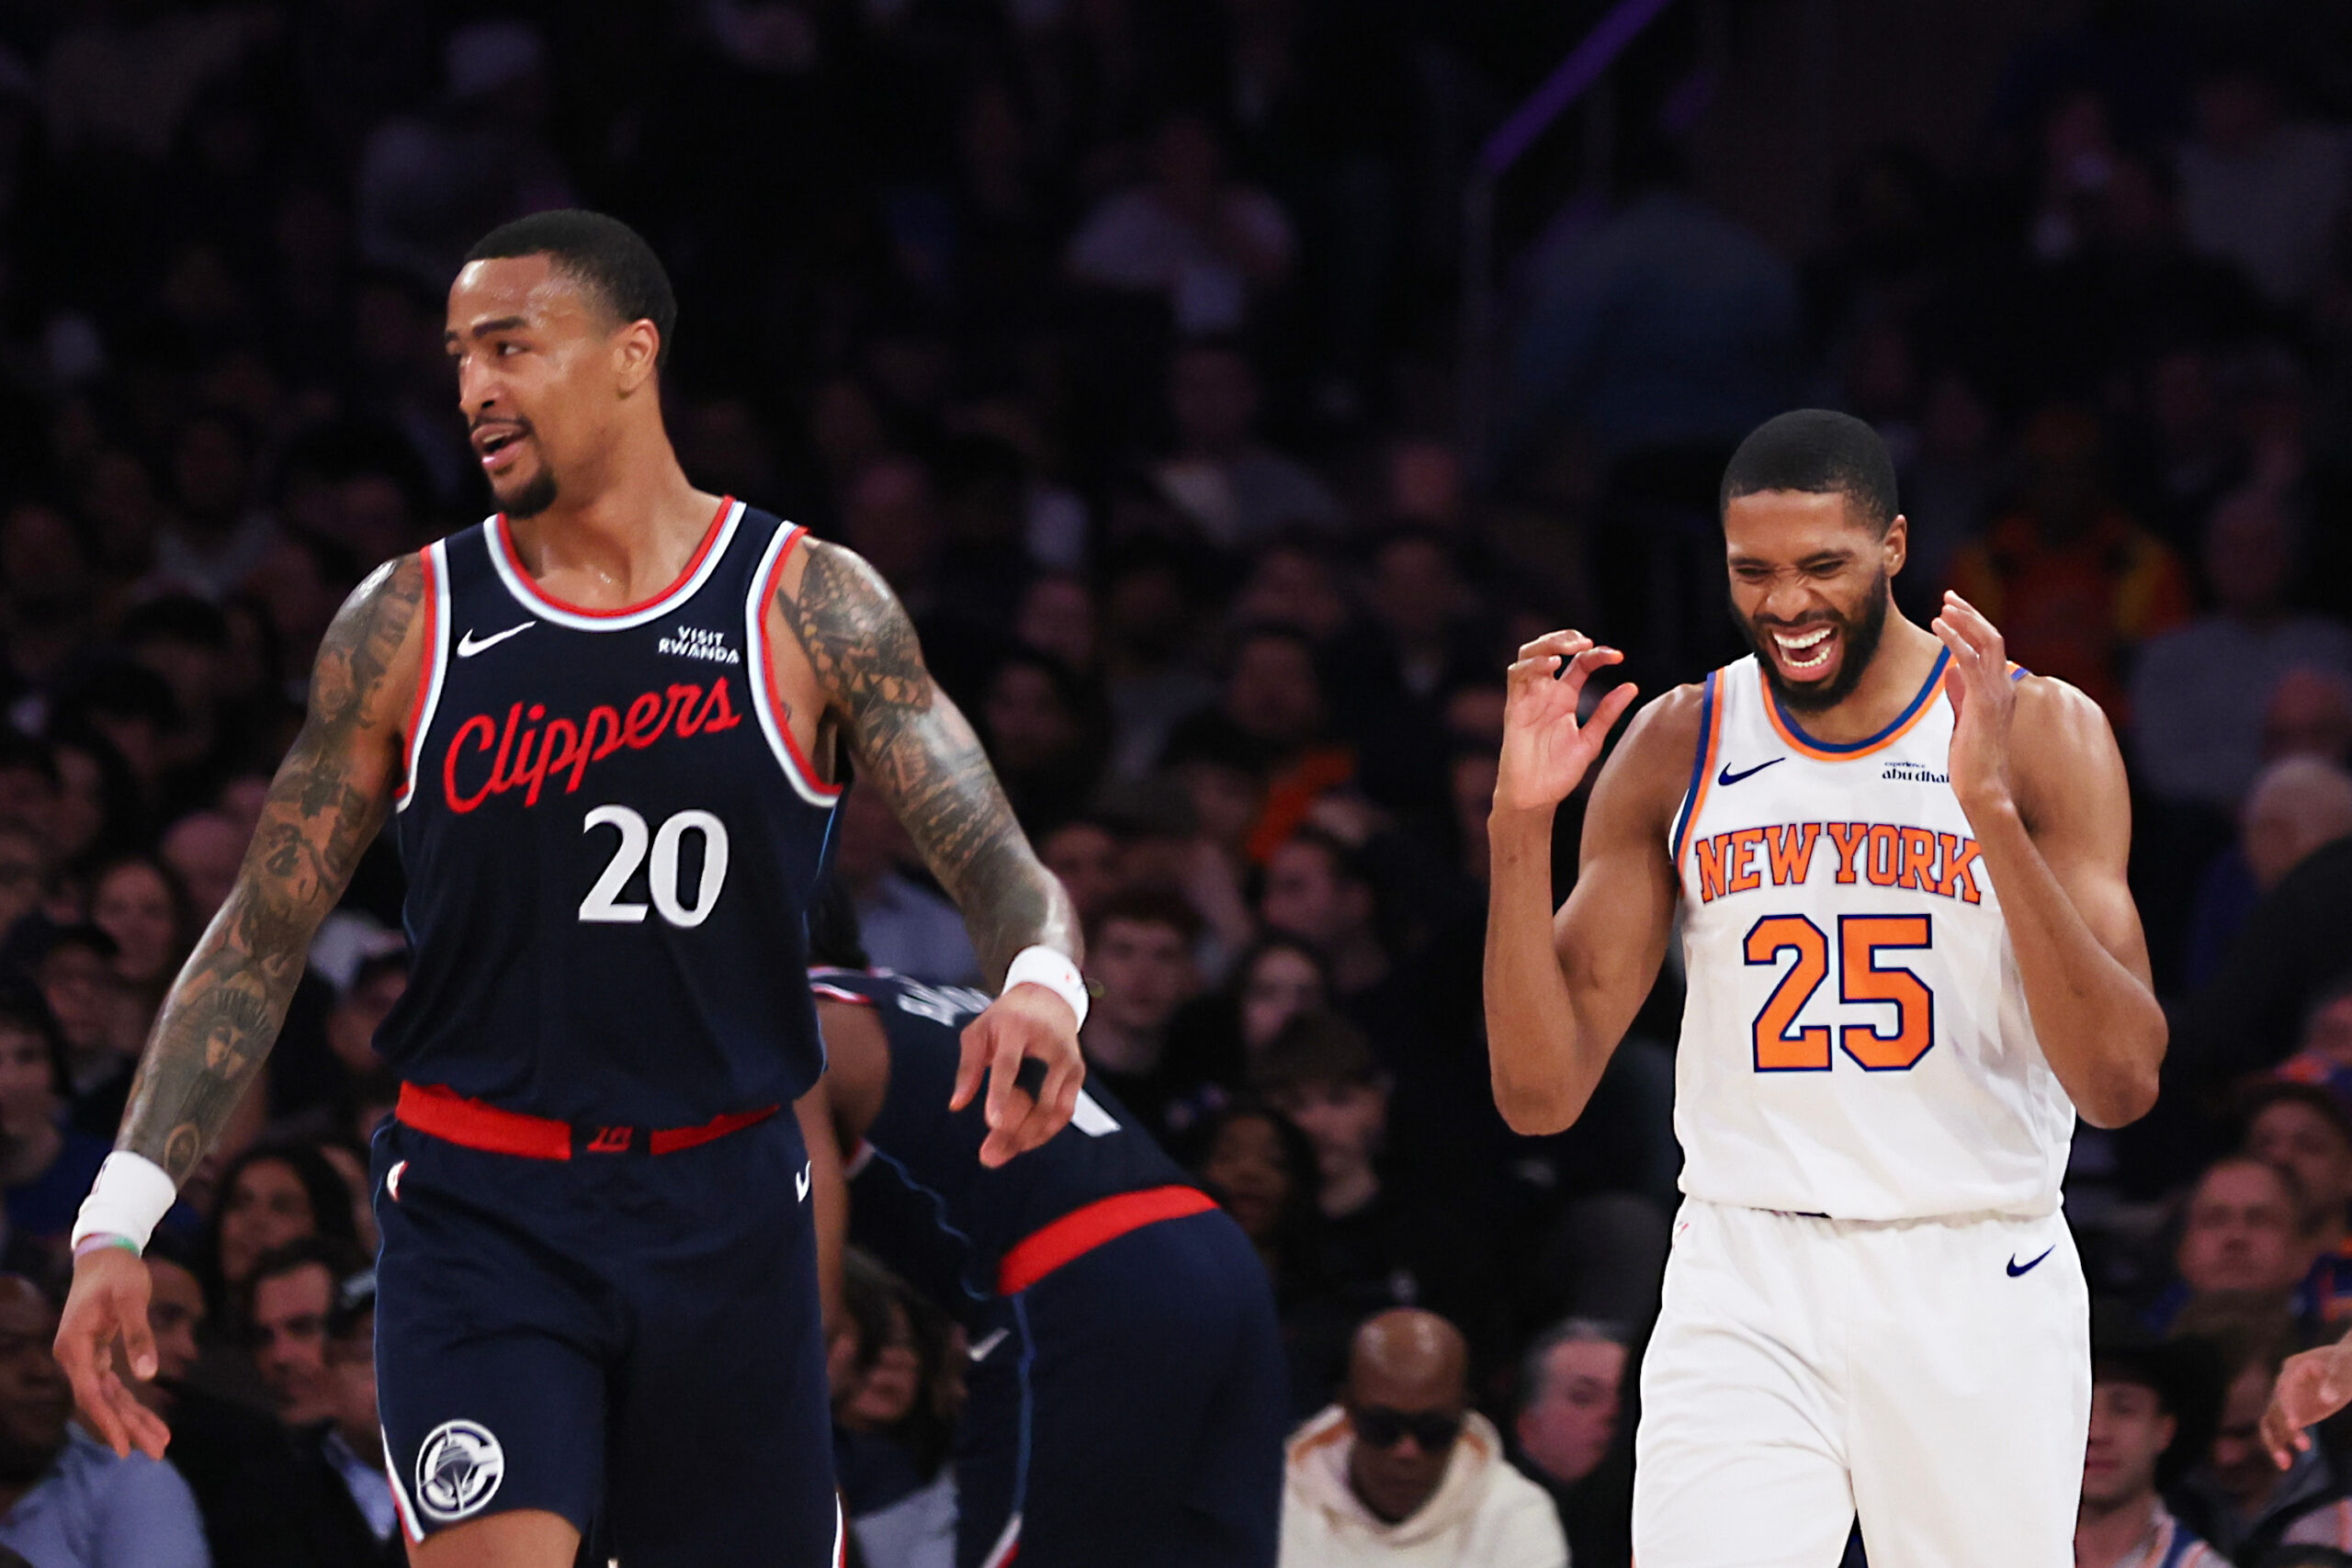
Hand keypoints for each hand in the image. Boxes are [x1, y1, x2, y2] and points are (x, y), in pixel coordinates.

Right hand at [54, 1244, 170, 1459]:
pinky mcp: (96, 1356)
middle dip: (129, 1428)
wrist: (104, 1255)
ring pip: (109, 1398)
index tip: (126, 1448)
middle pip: (101, 1403)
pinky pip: (113, 1387)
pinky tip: (149, 1421)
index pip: (91, 1395)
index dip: (109, 1423)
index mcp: (74, 1347)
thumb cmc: (117, 1273)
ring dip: (133, 1420)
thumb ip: (138, 1335)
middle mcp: (74, 1359)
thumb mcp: (132, 1298)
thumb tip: (147, 1376)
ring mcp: (84, 1359)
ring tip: (161, 1444)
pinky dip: (131, 1403)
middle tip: (158, 1453)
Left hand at [951, 982, 1083, 1167]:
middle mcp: (1051, 1045)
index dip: (1000, 1095)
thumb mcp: (978, 1032)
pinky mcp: (1078, 1074)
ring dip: (1029, 1138)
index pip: (1009, 1065)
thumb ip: (967, 1068)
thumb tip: (956, 1104)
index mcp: (1018, 1028)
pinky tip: (1022, 1142)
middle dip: (1014, 1131)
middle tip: (988, 1156)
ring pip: (1054, 1112)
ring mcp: (1069, 1061)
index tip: (992, 1123)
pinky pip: (1064, 1112)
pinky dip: (1044, 1131)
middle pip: (1038, 1098)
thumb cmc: (1006, 1018)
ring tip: (1000, 1154)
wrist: (1048, 999)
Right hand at [1494, 632, 1636, 817]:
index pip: (1580, 664)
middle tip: (1587, 642)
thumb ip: (1608, 713)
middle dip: (1567, 638)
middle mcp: (1545, 693)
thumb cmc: (1558, 772)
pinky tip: (1551, 665)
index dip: (1599, 655)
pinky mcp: (1514, 707)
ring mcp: (1528, 698)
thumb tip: (1632, 686)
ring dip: (1548, 644)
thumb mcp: (1591, 740)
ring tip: (1570, 647)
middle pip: (1551, 649)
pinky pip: (1516, 676)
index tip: (1618, 657)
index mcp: (1565, 698)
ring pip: (1530, 655)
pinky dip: (1532, 665)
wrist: (1534, 797)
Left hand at [1930, 592, 2018, 818]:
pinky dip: (1955, 639)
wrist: (1983, 788)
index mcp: (2002, 692)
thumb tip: (1951, 676)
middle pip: (1993, 637)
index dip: (1975, 626)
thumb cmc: (1972, 762)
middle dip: (1971, 614)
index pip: (1992, 649)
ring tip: (1944, 606)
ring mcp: (1997, 694)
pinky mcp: (1984, 702)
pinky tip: (1938, 626)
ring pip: (1987, 642)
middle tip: (1949, 597)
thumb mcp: (1965, 721)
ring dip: (1964, 620)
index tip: (1954, 611)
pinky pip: (1970, 660)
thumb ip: (1962, 697)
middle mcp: (2004, 688)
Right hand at [2265, 1342, 2351, 1467]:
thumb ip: (2337, 1381)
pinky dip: (2281, 1445)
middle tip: (2305, 1447)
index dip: (2287, 1407)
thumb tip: (2325, 1399)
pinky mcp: (2294, 1413)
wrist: (2348, 1365)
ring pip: (2271, 1422)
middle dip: (2285, 1429)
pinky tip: (2287, 1464)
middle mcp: (2284, 1384)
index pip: (2284, 1389)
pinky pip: (2280, 1431)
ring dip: (2275, 1442)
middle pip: (2275, 1407)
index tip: (2296, 1424)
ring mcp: (2287, 1399)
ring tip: (2285, 1464)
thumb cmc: (2349, 1362)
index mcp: (2294, 1368)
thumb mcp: (2348, 1368)